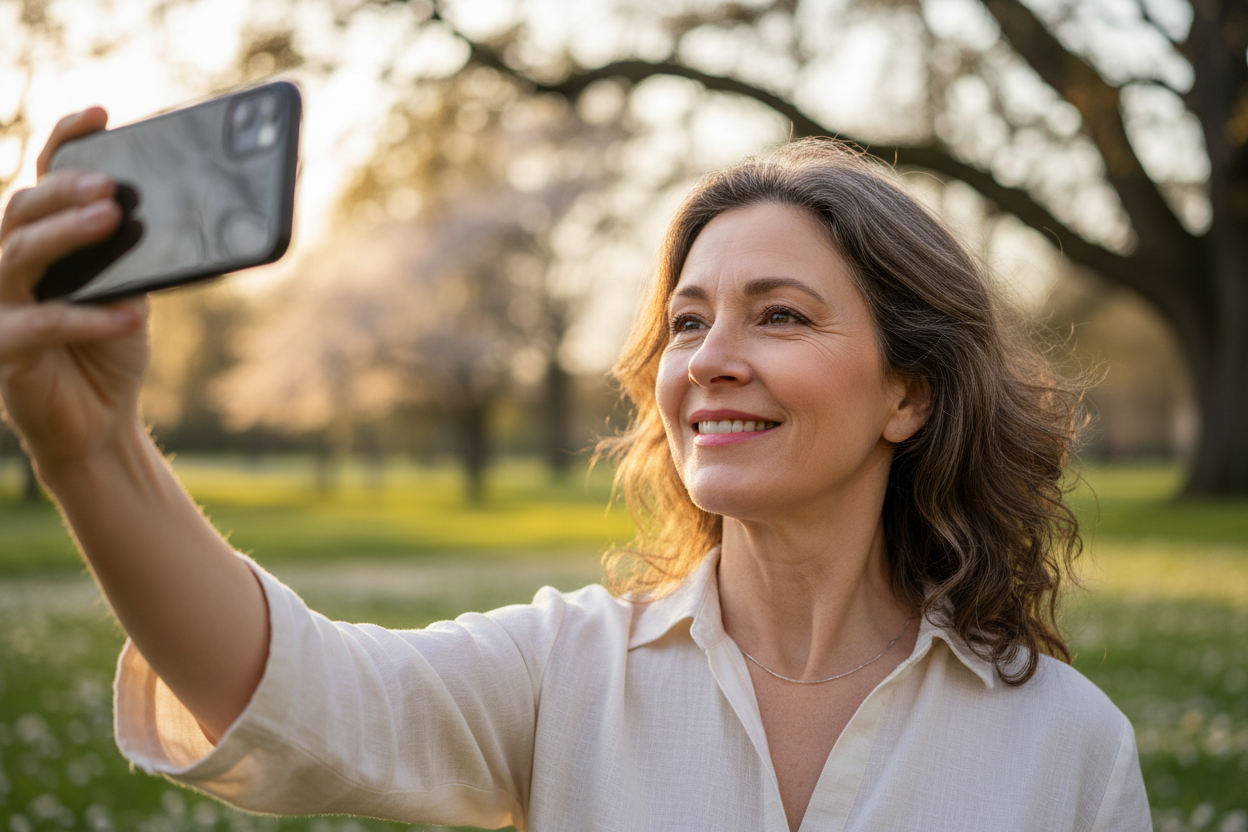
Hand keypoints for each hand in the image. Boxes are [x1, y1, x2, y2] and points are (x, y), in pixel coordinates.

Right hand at [0, 108, 147, 475]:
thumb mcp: (132, 290)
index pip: (44, 180)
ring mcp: (0, 305)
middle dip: (67, 190)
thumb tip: (175, 209)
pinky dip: (90, 317)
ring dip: (68, 234)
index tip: (100, 115)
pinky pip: (43, 325)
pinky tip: (131, 313)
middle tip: (113, 185)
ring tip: (113, 220)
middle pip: (23, 209)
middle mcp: (9, 266)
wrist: (100, 422)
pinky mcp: (5, 350)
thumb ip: (134, 254)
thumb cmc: (112, 349)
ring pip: (19, 253)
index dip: (65, 142)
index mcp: (41, 243)